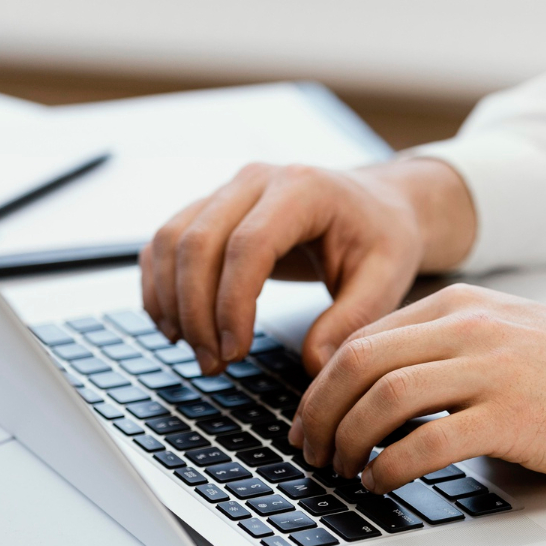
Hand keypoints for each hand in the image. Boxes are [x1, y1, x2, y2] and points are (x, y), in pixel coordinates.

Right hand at [140, 158, 474, 375]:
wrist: (376, 206)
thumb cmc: (382, 239)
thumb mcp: (385, 279)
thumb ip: (352, 321)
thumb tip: (313, 365)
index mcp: (303, 189)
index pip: (249, 244)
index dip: (232, 303)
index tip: (236, 351)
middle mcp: (257, 180)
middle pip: (198, 242)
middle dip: (197, 312)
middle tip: (214, 364)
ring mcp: (227, 190)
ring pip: (171, 241)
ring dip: (172, 303)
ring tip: (198, 354)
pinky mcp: (209, 208)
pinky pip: (164, 242)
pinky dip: (159, 286)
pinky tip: (174, 328)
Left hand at [290, 283, 545, 491]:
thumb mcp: (509, 335)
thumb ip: (449, 349)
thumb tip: (385, 390)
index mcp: (463, 306)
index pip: (364, 337)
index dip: (321, 384)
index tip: (310, 418)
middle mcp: (471, 328)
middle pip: (359, 363)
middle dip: (319, 412)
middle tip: (308, 449)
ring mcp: (492, 370)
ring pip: (384, 397)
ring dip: (347, 440)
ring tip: (338, 470)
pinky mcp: (513, 416)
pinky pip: (427, 441)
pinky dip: (390, 466)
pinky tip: (381, 483)